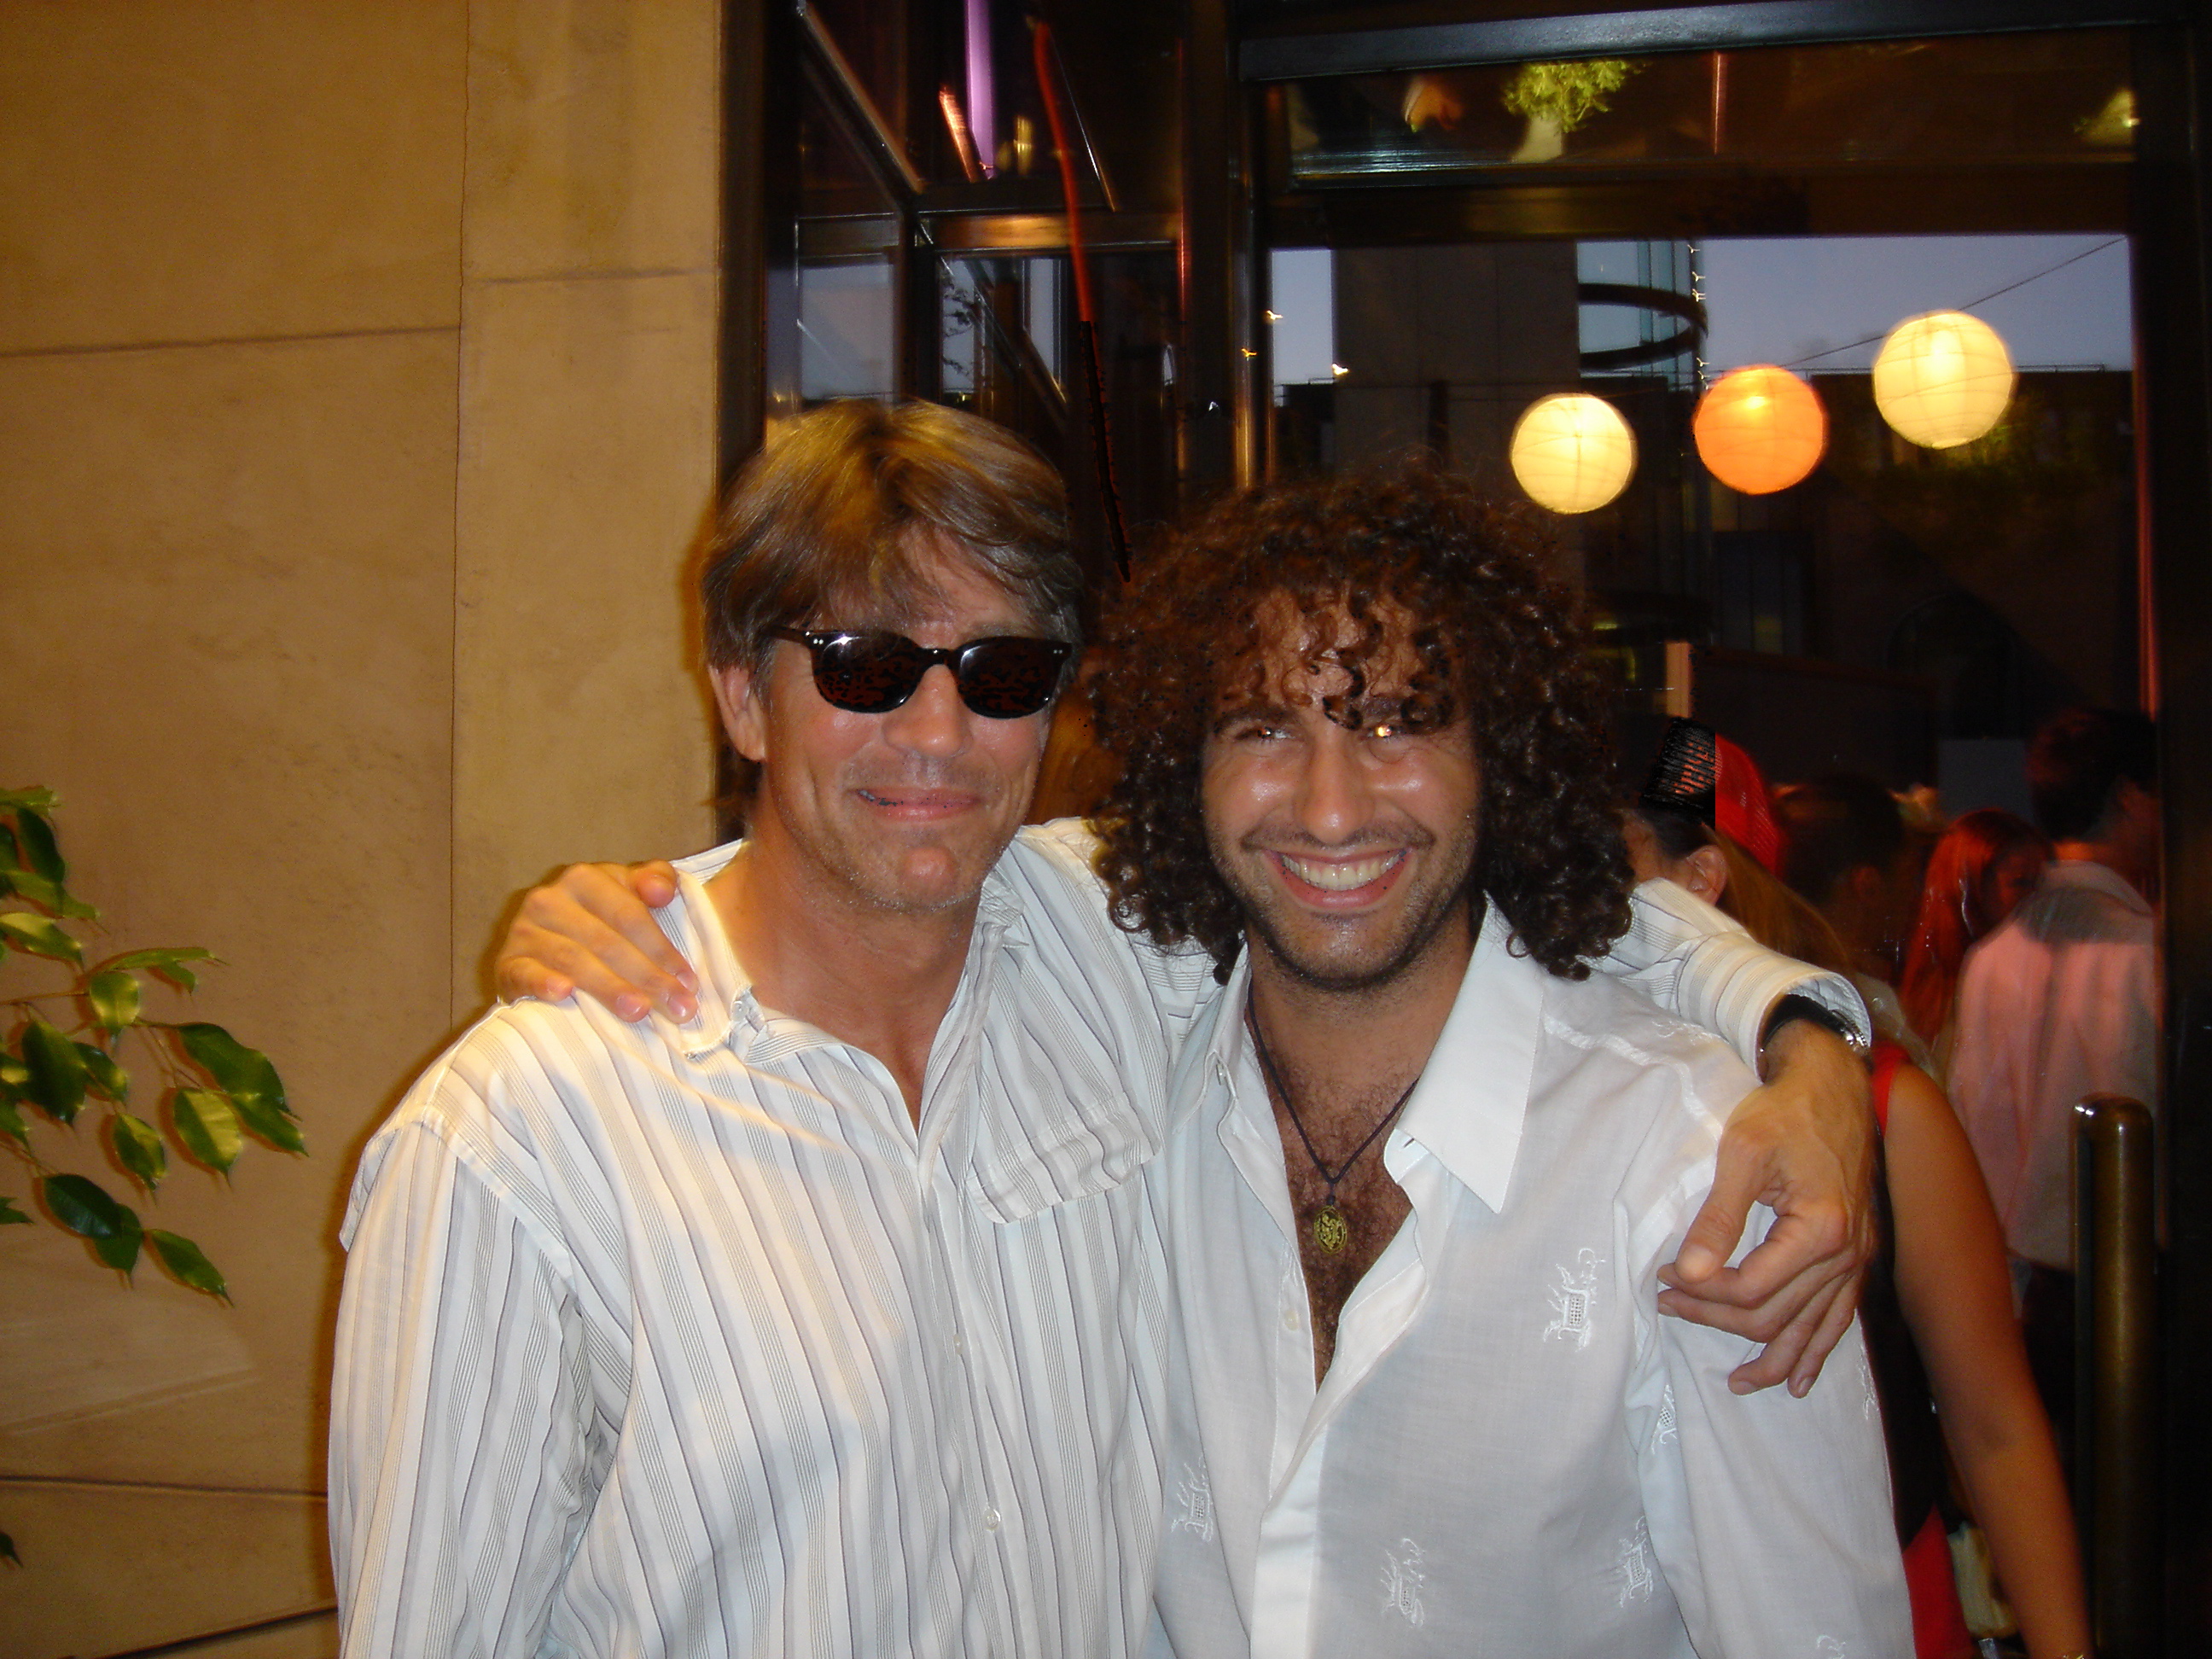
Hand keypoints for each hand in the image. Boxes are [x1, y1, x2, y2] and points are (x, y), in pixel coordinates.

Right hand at [494, 860, 696, 1022]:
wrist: (540, 951)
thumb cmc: (597, 922)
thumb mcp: (626, 893)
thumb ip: (653, 880)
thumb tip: (662, 891)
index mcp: (584, 878)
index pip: (630, 915)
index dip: (662, 948)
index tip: (689, 981)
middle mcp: (550, 899)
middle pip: (607, 941)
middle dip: (647, 976)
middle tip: (677, 1006)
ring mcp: (524, 932)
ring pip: (574, 960)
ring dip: (609, 988)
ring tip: (639, 1011)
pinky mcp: (507, 963)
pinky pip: (525, 973)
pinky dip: (544, 983)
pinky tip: (565, 994)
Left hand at [1658, 1021, 1875, 1395]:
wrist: (1835, 1089)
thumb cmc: (1785, 1113)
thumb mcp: (1741, 1154)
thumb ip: (1718, 1218)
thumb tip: (1688, 1272)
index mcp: (1819, 1230)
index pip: (1750, 1289)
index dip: (1702, 1294)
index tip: (1662, 1278)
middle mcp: (1845, 1255)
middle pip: (1775, 1315)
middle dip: (1718, 1319)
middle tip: (1670, 1305)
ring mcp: (1856, 1261)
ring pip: (1811, 1330)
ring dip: (1772, 1358)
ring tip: (1737, 1383)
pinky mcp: (1857, 1257)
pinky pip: (1839, 1319)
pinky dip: (1817, 1351)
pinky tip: (1798, 1380)